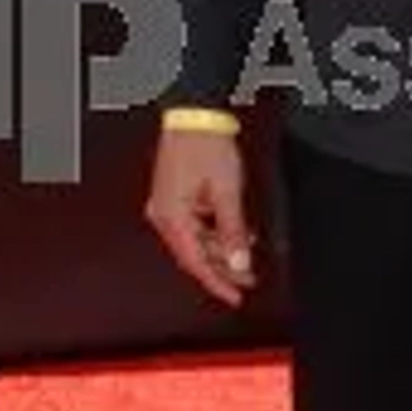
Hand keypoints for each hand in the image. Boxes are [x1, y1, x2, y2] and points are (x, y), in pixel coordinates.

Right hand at [145, 127, 256, 307]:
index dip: (216, 283)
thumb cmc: (206, 145)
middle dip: (222, 269)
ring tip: (247, 258)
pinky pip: (195, 224)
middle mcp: (164, 215)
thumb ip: (233, 230)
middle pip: (194, 254)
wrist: (195, 113)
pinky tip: (236, 234)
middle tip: (247, 281)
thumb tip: (239, 262)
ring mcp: (167, 206)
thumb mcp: (227, 192)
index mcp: (171, 217)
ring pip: (196, 240)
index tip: (235, 297)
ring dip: (221, 250)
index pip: (195, 262)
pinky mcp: (175, 196)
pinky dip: (215, 232)